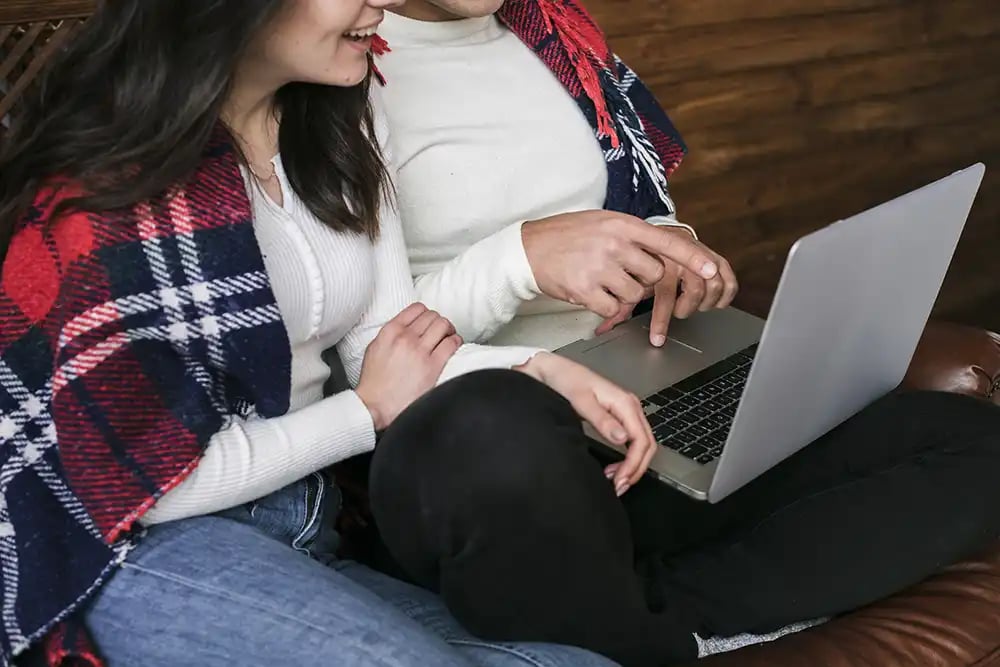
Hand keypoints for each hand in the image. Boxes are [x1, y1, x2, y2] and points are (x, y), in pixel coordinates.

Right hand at [356, 303, 461, 429]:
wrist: (375, 405)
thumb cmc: (374, 382)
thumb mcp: (375, 348)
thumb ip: (391, 334)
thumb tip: (407, 327)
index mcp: (390, 331)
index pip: (417, 309)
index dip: (426, 314)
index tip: (428, 322)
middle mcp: (405, 337)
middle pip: (433, 316)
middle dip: (438, 322)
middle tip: (440, 331)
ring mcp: (420, 351)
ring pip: (444, 325)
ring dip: (449, 330)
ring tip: (448, 337)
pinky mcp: (433, 366)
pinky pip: (451, 343)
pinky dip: (455, 341)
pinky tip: (453, 346)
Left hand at [516, 352, 654, 495]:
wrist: (555, 371)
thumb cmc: (566, 381)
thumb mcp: (581, 401)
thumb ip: (602, 420)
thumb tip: (622, 438)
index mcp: (625, 403)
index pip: (641, 440)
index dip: (634, 464)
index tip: (620, 479)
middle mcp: (630, 406)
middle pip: (647, 445)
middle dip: (636, 469)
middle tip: (620, 487)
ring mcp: (626, 411)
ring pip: (642, 444)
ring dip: (633, 465)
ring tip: (617, 481)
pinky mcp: (619, 416)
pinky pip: (633, 440)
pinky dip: (628, 458)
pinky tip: (615, 467)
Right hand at [521, 211, 726, 340]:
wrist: (527, 249)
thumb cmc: (566, 236)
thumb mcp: (602, 223)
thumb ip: (631, 235)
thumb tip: (661, 252)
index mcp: (621, 224)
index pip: (666, 241)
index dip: (692, 258)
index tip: (711, 270)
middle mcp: (613, 243)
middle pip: (654, 275)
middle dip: (643, 281)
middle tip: (621, 274)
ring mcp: (599, 267)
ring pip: (635, 295)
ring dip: (623, 295)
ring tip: (601, 282)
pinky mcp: (585, 289)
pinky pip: (613, 309)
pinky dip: (606, 307)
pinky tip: (591, 294)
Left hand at [595, 230, 737, 345]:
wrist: (651, 230)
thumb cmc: (637, 257)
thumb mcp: (627, 277)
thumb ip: (620, 302)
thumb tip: (604, 328)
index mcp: (658, 260)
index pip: (664, 295)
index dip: (662, 320)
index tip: (657, 340)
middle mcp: (681, 255)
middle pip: (695, 291)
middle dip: (685, 309)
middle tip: (678, 313)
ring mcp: (699, 254)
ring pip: (714, 284)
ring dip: (704, 302)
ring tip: (693, 307)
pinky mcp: (713, 255)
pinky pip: (729, 276)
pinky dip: (726, 293)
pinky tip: (716, 303)